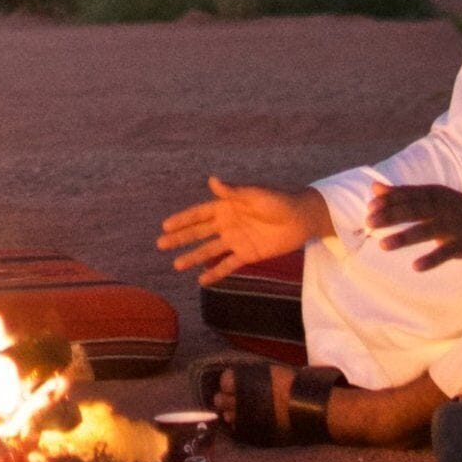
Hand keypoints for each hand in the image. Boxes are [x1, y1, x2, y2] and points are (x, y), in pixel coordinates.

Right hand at [157, 177, 330, 282]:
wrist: (301, 218)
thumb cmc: (278, 201)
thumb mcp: (255, 194)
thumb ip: (233, 192)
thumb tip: (212, 180)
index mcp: (227, 206)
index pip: (199, 214)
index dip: (182, 219)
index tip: (165, 225)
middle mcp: (227, 224)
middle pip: (199, 232)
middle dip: (180, 238)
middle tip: (160, 245)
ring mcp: (236, 240)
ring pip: (209, 250)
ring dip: (193, 257)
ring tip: (176, 265)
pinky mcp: (247, 254)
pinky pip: (228, 265)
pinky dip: (215, 273)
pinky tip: (202, 281)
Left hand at [369, 183, 461, 268]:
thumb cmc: (457, 206)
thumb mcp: (432, 195)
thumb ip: (403, 193)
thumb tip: (374, 188)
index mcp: (434, 195)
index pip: (407, 195)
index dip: (388, 201)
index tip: (369, 208)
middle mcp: (442, 208)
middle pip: (413, 211)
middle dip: (390, 216)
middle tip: (368, 223)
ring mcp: (453, 227)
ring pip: (425, 231)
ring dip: (404, 237)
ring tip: (382, 245)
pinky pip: (445, 253)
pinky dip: (431, 259)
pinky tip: (415, 266)